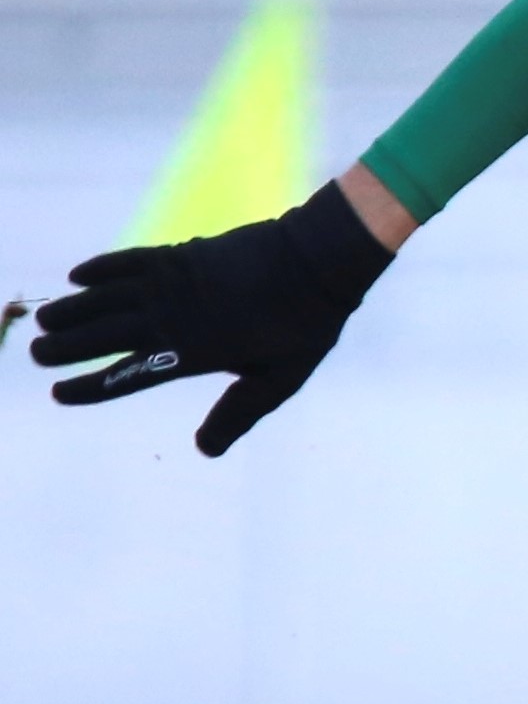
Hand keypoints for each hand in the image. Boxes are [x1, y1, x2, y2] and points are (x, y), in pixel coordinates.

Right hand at [27, 180, 394, 454]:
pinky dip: (103, 267)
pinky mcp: (182, 253)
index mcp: (196, 352)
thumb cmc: (304, 325)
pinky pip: (132, 260)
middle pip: (107, 333)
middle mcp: (175, 316)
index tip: (60, 393)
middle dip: (69, 346)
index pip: (131, 374)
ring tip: (45, 320)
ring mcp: (175, 281)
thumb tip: (205, 450)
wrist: (317, 259)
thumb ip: (238, 412)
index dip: (93, 386)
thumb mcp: (278, 380)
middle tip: (35, 354)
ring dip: (75, 308)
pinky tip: (77, 275)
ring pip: (109, 296)